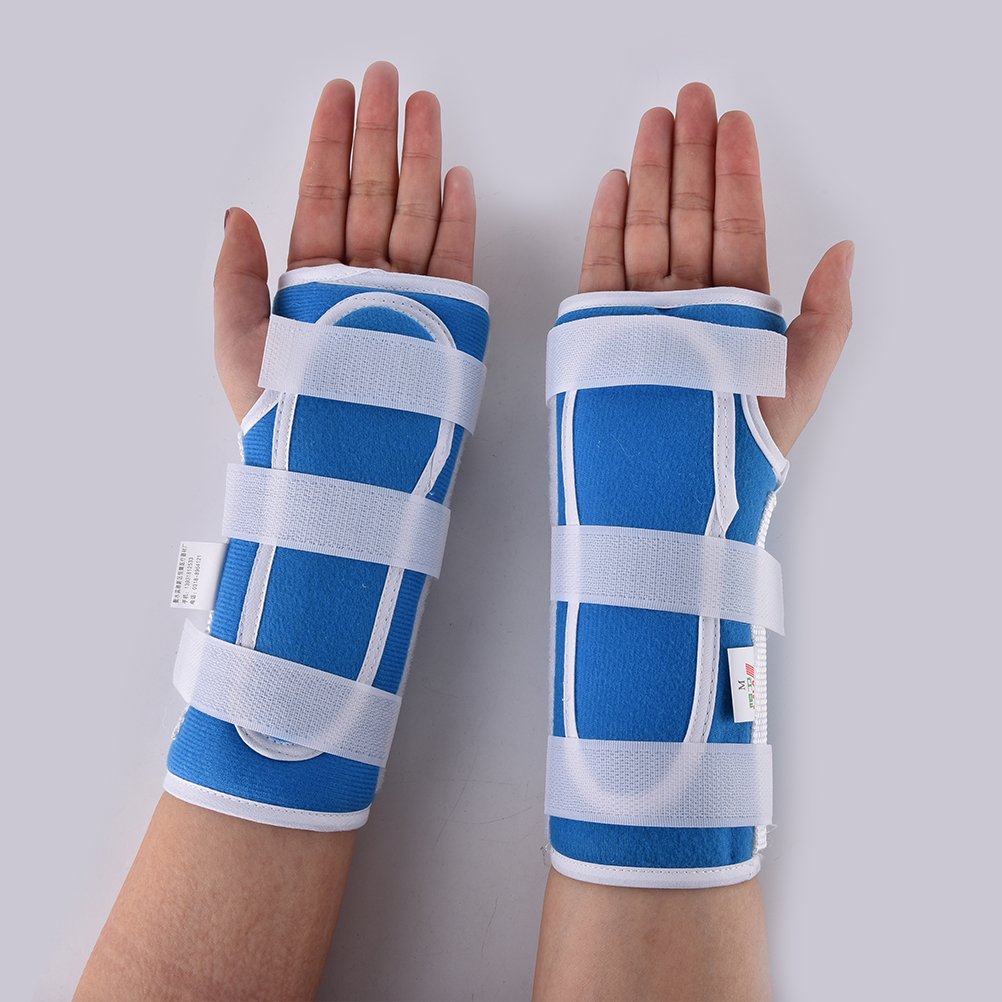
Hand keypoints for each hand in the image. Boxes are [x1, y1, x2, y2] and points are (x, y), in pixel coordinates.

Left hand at [213, 61, 475, 420]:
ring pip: (413, 213)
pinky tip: (456, 182)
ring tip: (426, 111)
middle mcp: (358, 282)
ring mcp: (402, 298)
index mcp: (309, 281)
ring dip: (421, 160)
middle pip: (370, 192)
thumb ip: (236, 277)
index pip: (321, 195)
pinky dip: (456, 221)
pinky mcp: (441, 321)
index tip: (337, 95)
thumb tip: (233, 215)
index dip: (328, 142)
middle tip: (386, 80)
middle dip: (378, 133)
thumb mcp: (239, 344)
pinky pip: (451, 261)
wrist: (337, 473)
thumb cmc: (283, 418)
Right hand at [578, 84, 852, 454]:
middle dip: (690, 154)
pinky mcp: (603, 330)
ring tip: (653, 124)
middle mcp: (691, 304)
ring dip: (651, 174)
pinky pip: (603, 268)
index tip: (733, 123)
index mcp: (739, 307)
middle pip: (691, 215)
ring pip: (648, 229)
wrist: (675, 495)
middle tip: (689, 98)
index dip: (737, 171)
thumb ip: (827, 315)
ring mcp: (645, 314)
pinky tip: (616, 185)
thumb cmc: (742, 446)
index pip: (738, 224)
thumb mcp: (802, 379)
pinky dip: (607, 225)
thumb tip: (844, 252)